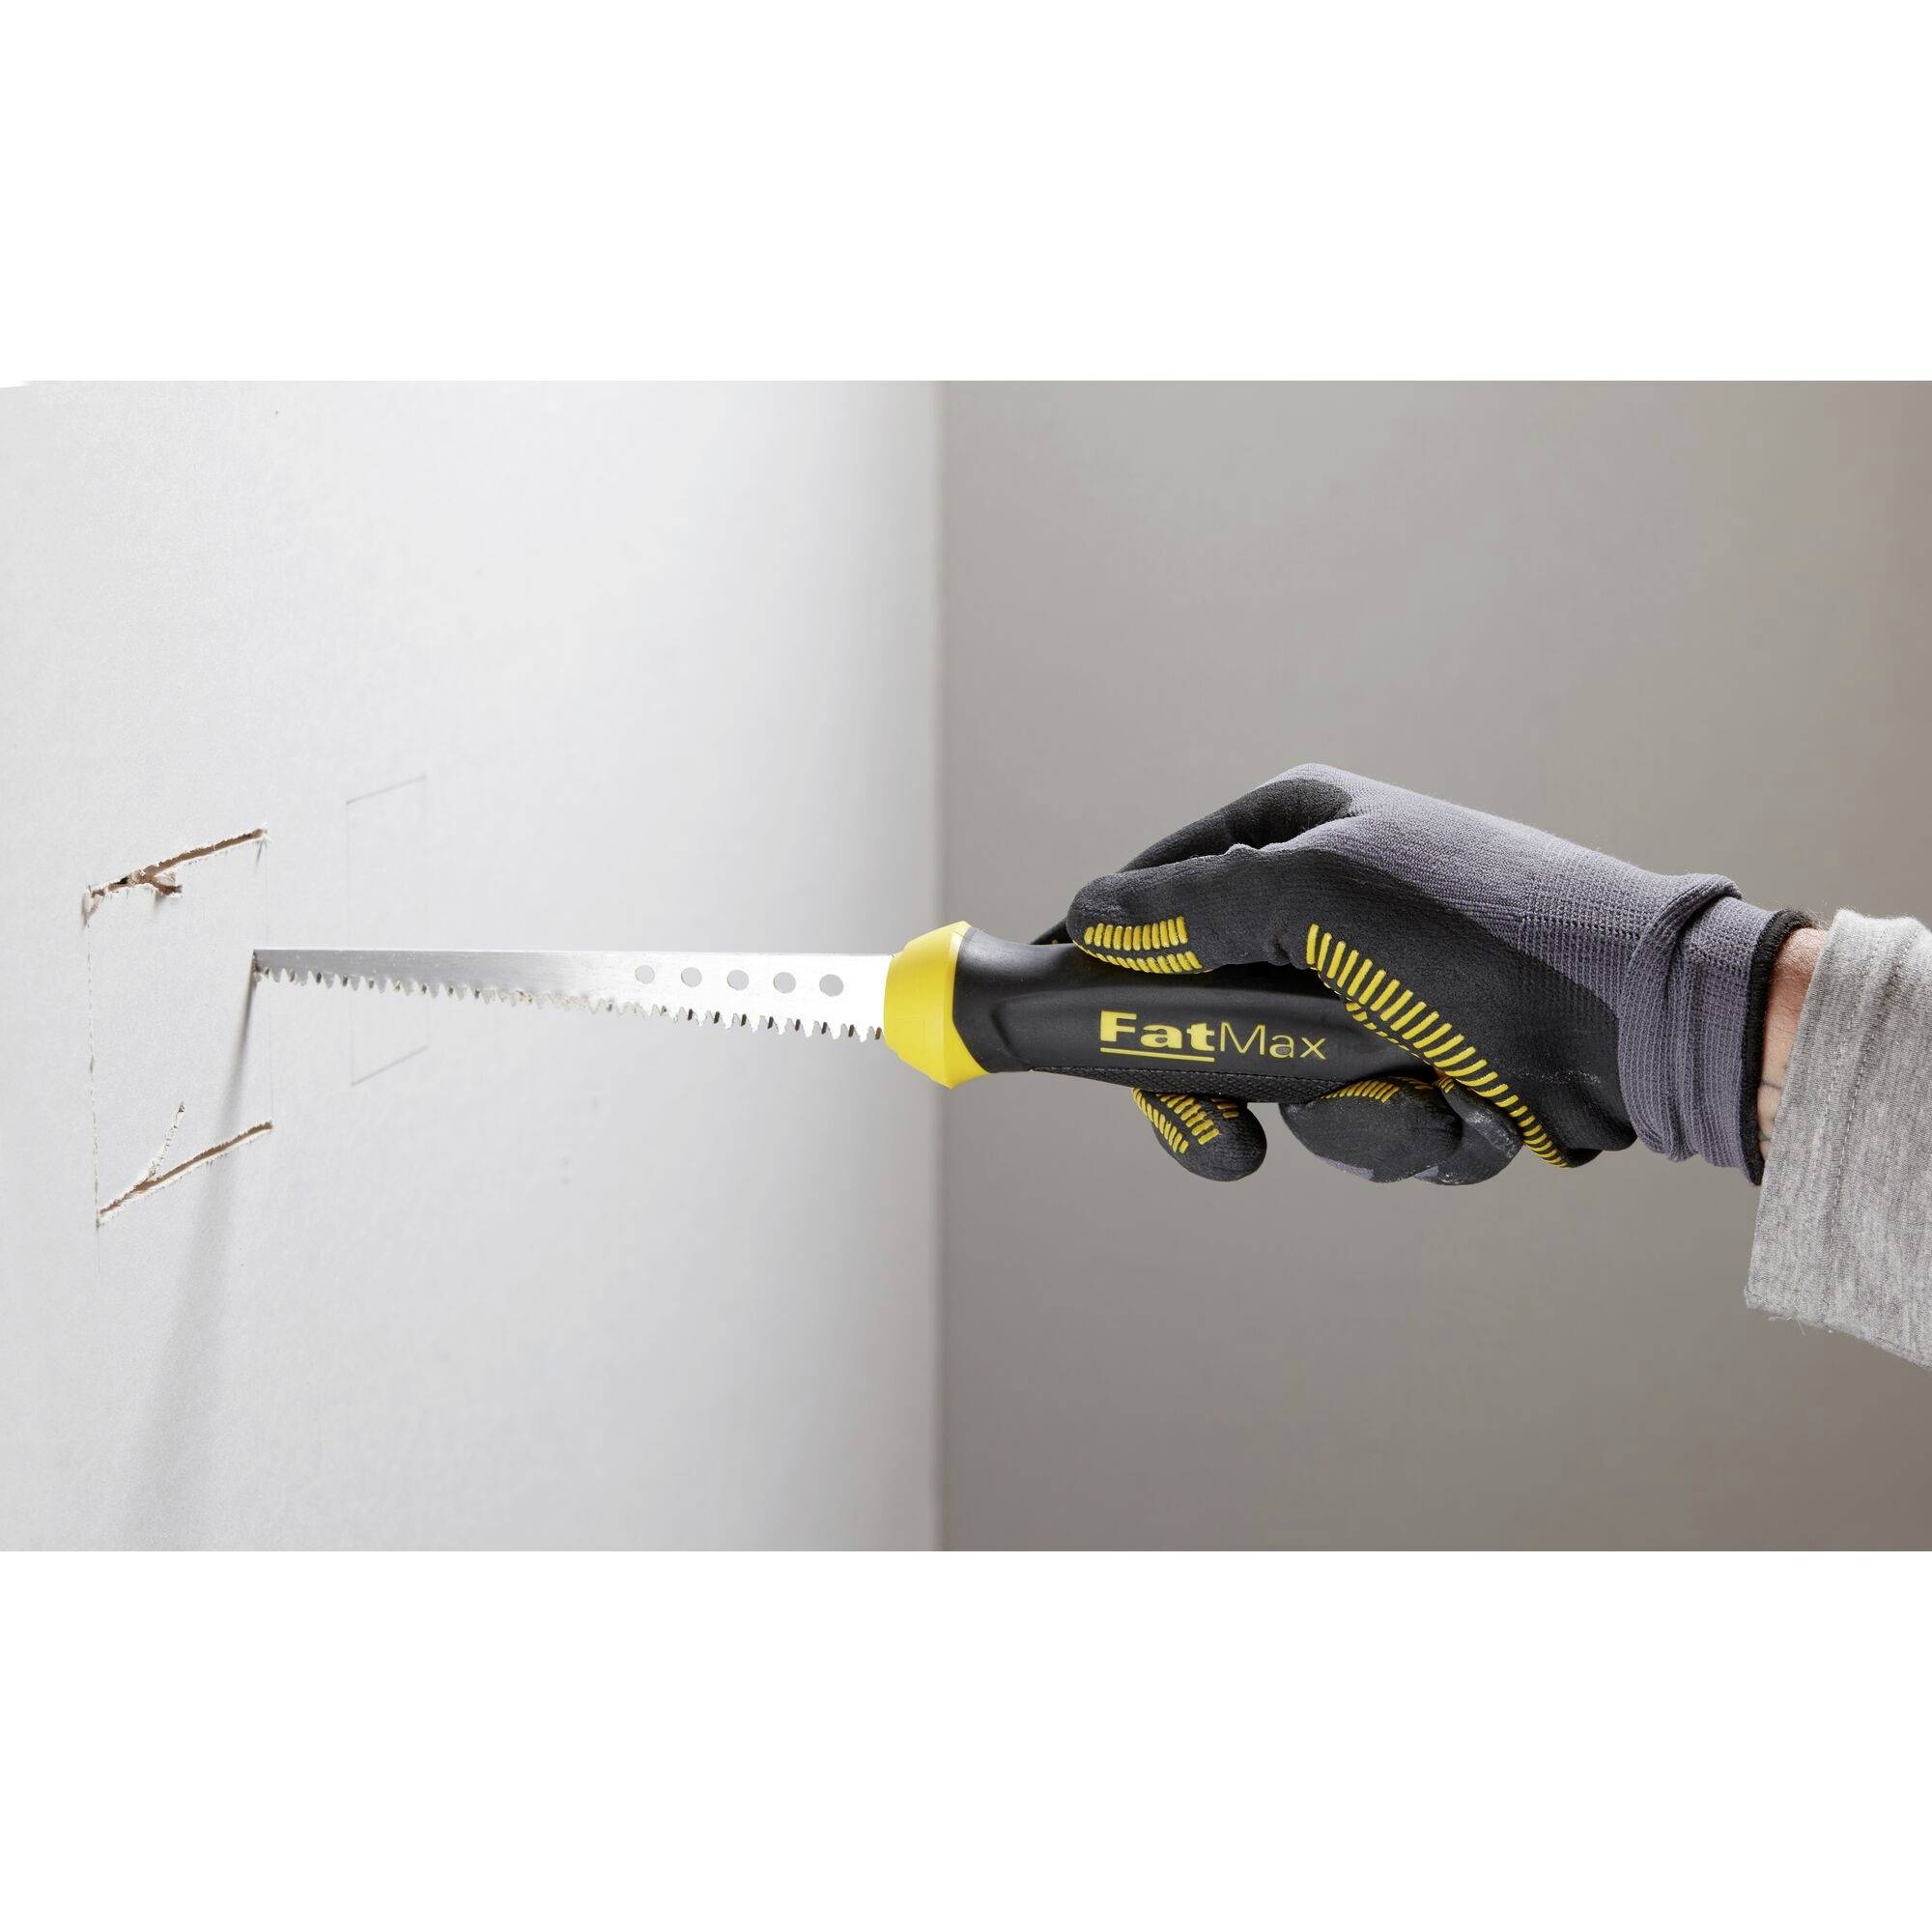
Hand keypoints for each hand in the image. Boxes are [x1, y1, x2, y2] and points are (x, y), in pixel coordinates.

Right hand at [1060, 767, 1808, 1185]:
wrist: (1639, 1027)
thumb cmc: (1480, 938)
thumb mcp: (1315, 902)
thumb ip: (1188, 910)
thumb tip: (1086, 916)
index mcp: (1298, 835)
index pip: (1158, 888)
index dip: (1108, 955)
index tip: (1065, 1018)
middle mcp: (1327, 906)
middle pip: (1206, 1006)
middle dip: (1234, 1081)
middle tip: (1225, 1136)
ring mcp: (1374, 989)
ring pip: (1287, 1083)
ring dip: (1351, 1118)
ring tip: (1422, 1097)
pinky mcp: (1421, 1059)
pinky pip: (1364, 1122)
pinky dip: (1411, 1132)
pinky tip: (1469, 1111)